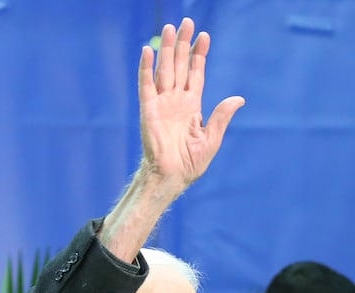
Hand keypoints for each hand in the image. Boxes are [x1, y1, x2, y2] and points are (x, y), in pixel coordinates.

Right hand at [139, 17, 244, 190]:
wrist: (171, 177)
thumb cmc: (190, 164)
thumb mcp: (211, 139)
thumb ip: (221, 116)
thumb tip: (239, 99)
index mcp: (191, 106)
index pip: (195, 74)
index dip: (199, 55)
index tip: (204, 36)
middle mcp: (176, 101)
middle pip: (180, 66)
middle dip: (184, 44)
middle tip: (187, 22)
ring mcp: (162, 104)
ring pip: (165, 70)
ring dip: (167, 50)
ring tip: (170, 28)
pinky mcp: (149, 110)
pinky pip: (146, 86)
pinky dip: (145, 68)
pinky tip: (147, 51)